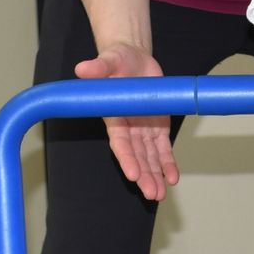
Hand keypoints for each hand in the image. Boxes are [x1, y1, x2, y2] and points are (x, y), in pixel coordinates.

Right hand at [74, 42, 177, 200]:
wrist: (133, 59)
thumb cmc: (117, 60)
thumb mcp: (109, 60)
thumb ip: (98, 67)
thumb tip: (81, 69)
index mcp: (114, 117)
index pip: (120, 142)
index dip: (127, 158)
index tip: (133, 174)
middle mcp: (128, 128)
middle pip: (136, 156)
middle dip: (144, 175)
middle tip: (151, 193)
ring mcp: (143, 130)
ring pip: (150, 157)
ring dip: (155, 175)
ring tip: (160, 193)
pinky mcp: (157, 127)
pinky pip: (163, 149)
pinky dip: (167, 163)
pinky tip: (172, 178)